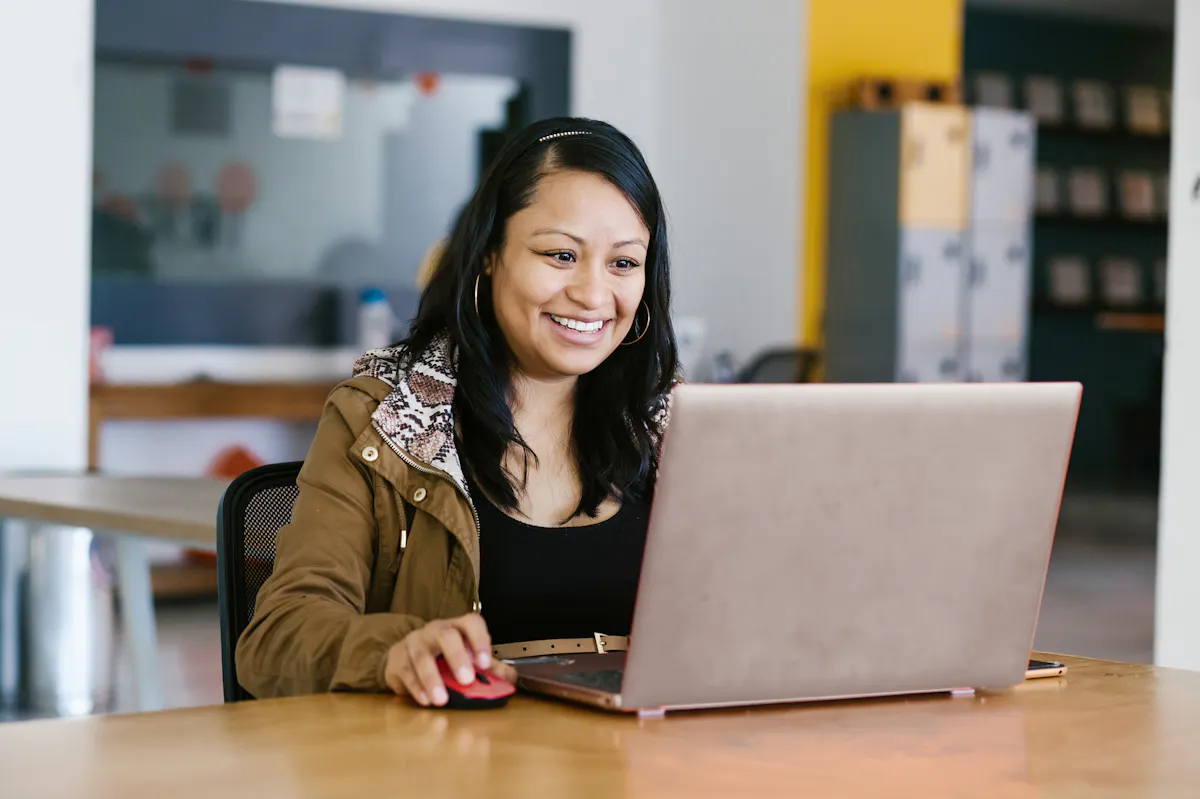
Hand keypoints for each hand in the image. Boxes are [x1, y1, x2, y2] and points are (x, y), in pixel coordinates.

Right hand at [385, 614, 517, 705]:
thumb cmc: (444, 658)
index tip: (484, 663)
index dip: (480, 640)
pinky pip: (405, 671)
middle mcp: (435, 631)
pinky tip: (425, 700)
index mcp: (458, 628)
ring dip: (432, 678)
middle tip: (466, 680)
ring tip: (442, 699)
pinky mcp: (397, 659)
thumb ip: (491, 669)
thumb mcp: (469, 661)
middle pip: (446, 636)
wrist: (407, 658)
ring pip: (422, 655)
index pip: (471, 623)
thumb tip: (512, 678)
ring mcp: (414, 643)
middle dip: (457, 657)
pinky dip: (416, 687)